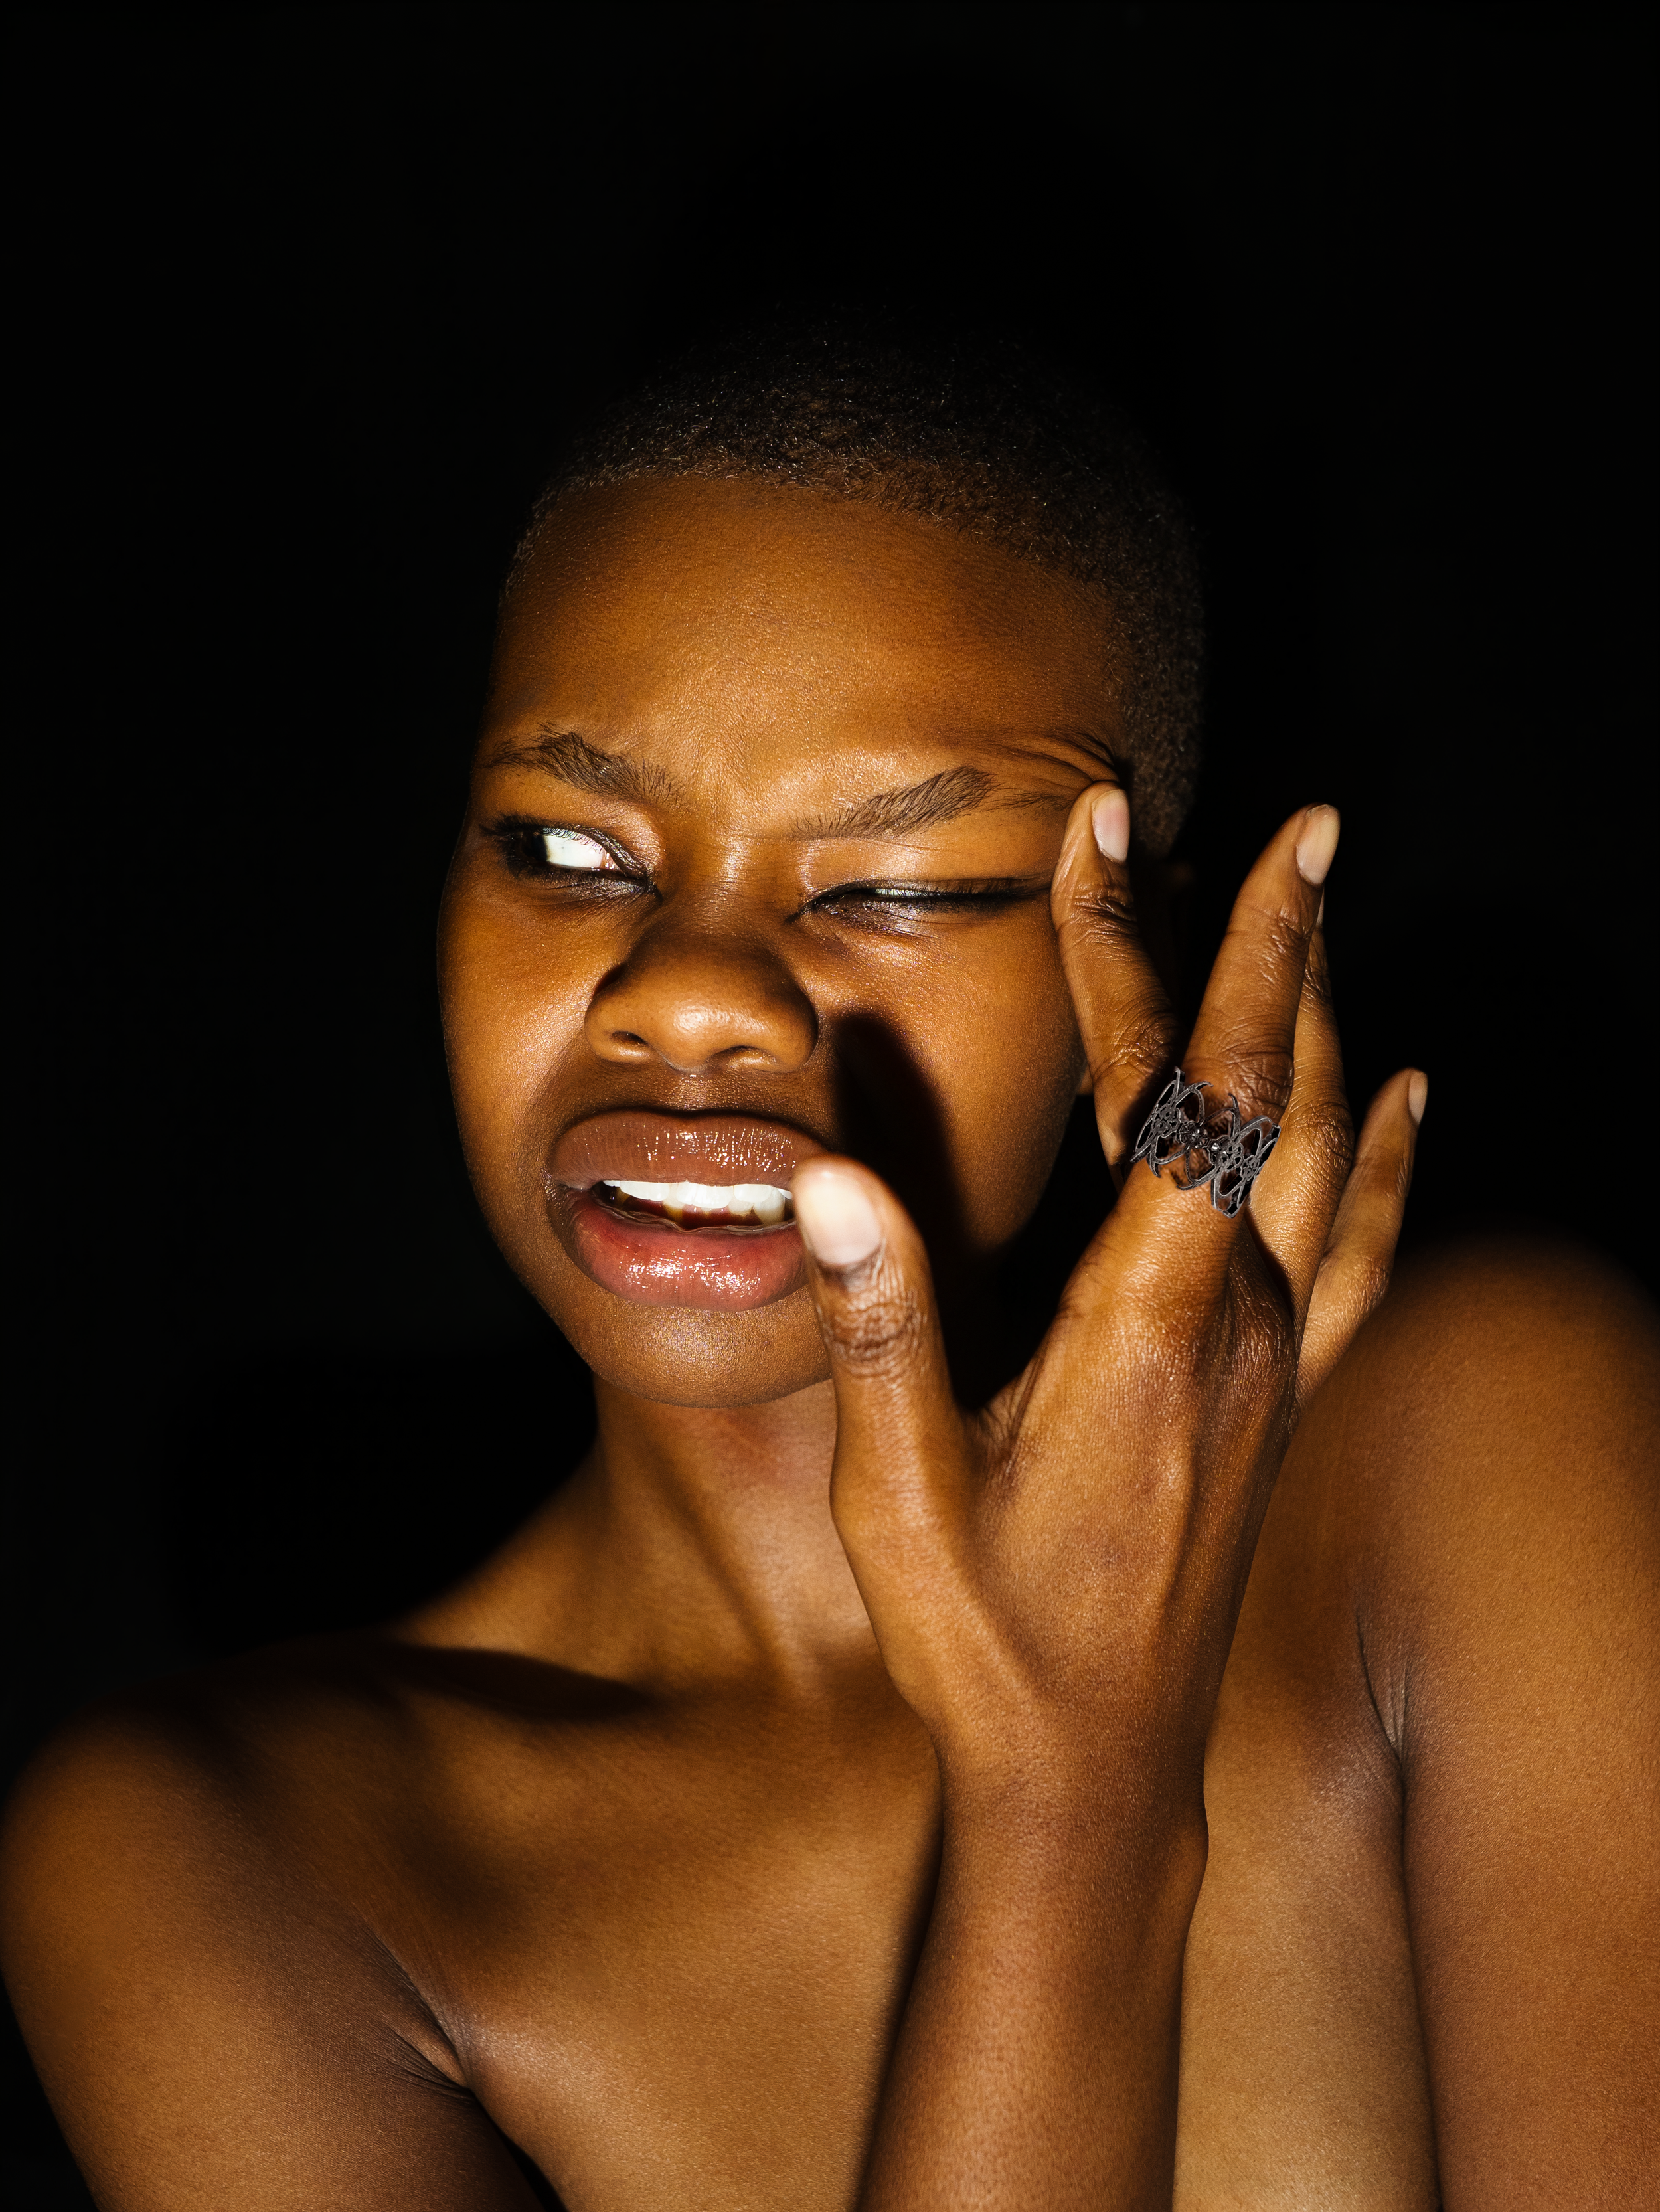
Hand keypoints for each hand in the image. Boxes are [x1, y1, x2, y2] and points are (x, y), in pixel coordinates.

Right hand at [792, 791, 1423, 1802]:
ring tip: (1307, 906)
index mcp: (1145, 1328)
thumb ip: (884, 1327)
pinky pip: (1359, 1244)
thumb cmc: (986, 1637)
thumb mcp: (900, 1493)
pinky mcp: (1282, 1394)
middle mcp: (1236, 1324)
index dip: (1157, 946)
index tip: (1129, 827)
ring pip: (1324, 1146)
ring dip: (1315, 1015)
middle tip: (1238, 822)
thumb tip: (828, 1180)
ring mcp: (1275, 1359)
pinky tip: (1412, 1088)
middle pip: (1260, 1088)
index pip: (1181, 1089)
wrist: (1097, 1772)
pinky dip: (1389, 1150)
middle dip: (1245, 940)